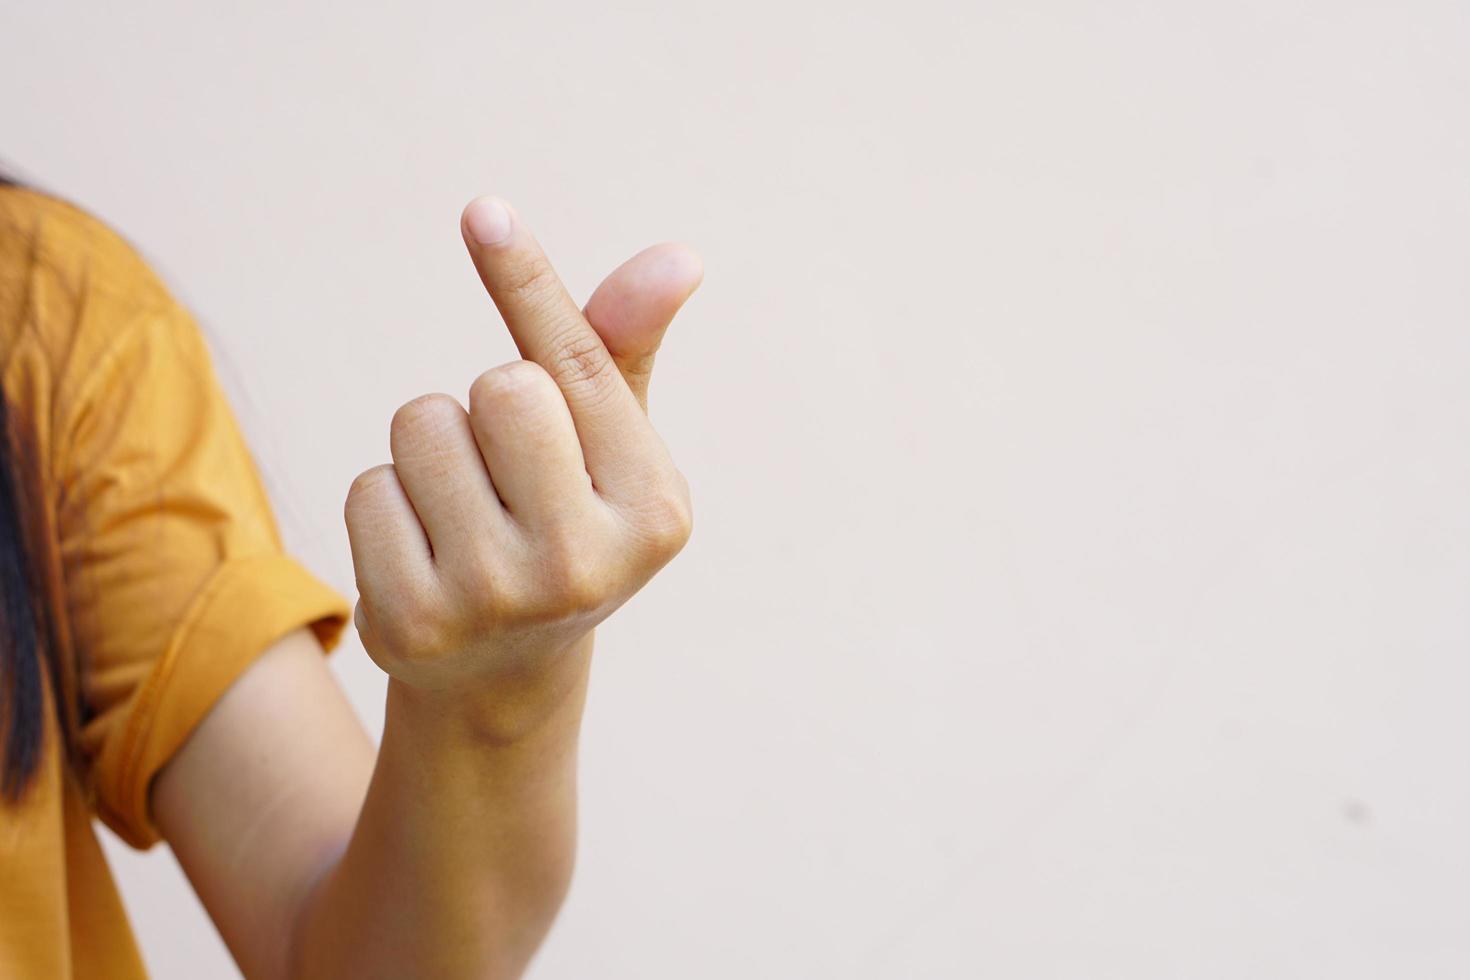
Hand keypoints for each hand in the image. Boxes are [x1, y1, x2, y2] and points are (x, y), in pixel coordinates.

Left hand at [344, 197, 700, 724]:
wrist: (503, 671)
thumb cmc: (562, 520)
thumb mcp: (607, 444)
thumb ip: (622, 347)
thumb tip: (680, 257)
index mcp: (655, 510)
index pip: (581, 368)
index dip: (528, 283)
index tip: (482, 212)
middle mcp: (586, 564)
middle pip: (499, 389)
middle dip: (489, 407)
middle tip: (508, 474)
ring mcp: (497, 600)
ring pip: (422, 426)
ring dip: (432, 451)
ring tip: (464, 513)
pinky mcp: (413, 623)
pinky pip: (369, 488)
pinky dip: (387, 504)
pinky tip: (424, 554)